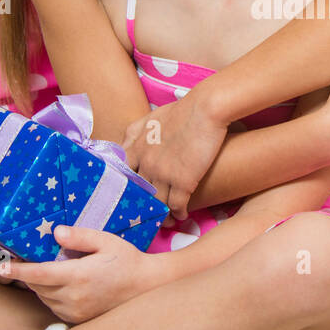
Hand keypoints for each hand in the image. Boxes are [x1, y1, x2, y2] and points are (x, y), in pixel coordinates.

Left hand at [0, 225, 164, 324]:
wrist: (145, 287)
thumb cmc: (126, 260)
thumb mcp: (106, 241)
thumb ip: (81, 237)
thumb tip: (56, 233)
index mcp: (79, 276)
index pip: (39, 274)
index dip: (17, 270)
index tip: (0, 266)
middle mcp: (74, 298)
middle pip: (38, 286)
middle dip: (28, 273)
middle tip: (24, 258)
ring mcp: (75, 311)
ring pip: (44, 297)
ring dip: (40, 284)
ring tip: (47, 269)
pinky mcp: (77, 319)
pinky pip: (54, 306)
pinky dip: (51, 295)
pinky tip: (60, 283)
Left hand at [122, 92, 228, 221]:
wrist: (207, 108)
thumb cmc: (184, 109)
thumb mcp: (152, 116)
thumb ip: (136, 131)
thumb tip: (128, 143)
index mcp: (136, 146)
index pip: (121, 173)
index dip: (124, 186)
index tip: (127, 195)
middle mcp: (145, 162)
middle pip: (138, 192)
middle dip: (141, 206)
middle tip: (143, 215)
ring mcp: (163, 173)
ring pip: (156, 203)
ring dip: (161, 215)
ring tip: (165, 221)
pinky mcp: (183, 181)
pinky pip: (176, 205)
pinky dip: (178, 213)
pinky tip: (181, 216)